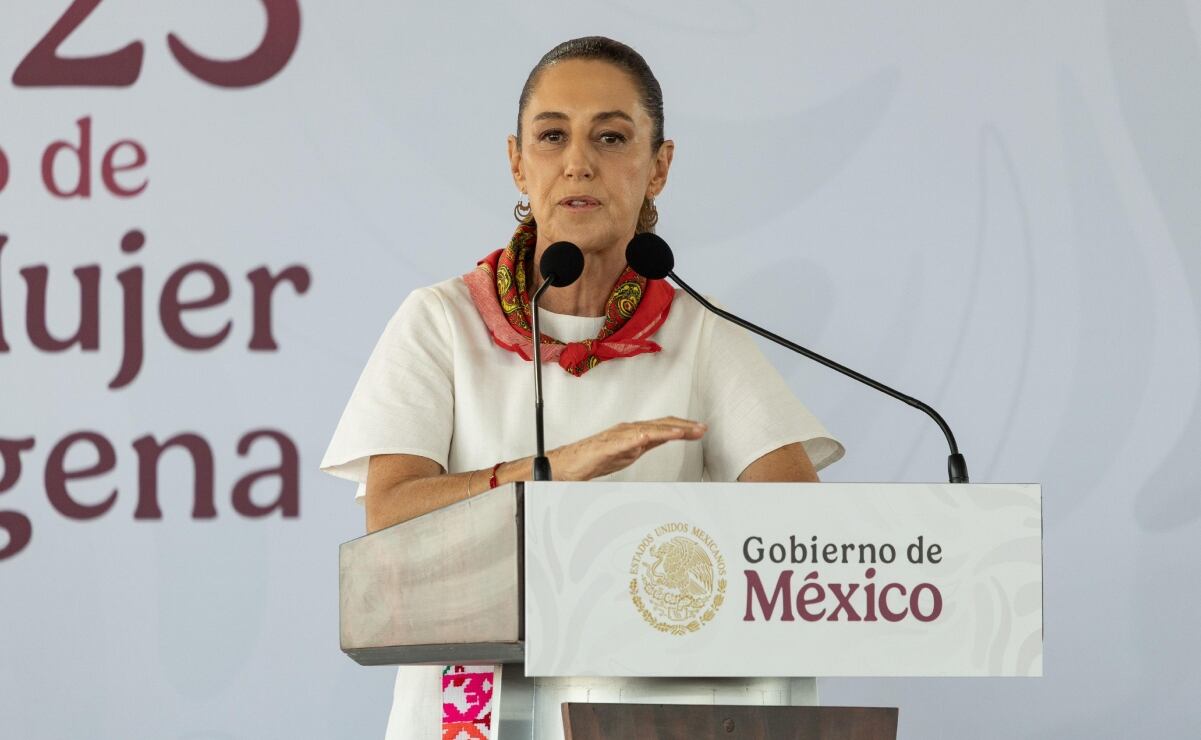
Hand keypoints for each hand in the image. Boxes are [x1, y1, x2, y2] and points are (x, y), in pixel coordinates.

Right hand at [547, 417, 706, 480]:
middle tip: (702, 429)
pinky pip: (631, 439)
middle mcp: (629, 429)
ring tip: (688, 432)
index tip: (700, 430)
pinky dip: (647, 436)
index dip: (683, 427)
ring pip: (650, 429)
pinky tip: (658, 437)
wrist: (569, 463)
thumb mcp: (627, 453)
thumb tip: (657, 441)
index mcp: (634, 432)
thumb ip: (641, 446)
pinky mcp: (611, 445)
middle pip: (661, 425)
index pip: (663, 427)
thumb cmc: (593, 458)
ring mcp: (620, 436)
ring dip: (671, 430)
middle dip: (684, 426)